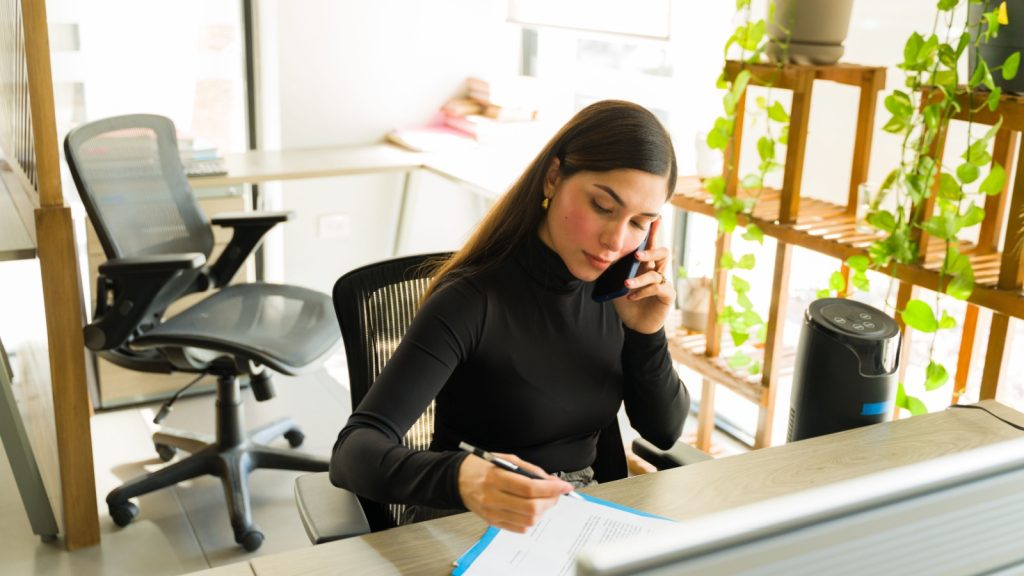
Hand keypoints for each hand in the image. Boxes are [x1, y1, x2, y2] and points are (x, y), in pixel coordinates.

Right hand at [458, 452, 573, 532]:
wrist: (458, 479)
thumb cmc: (482, 466)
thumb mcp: (507, 459)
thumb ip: (530, 471)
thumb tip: (551, 482)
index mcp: (496, 478)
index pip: (530, 488)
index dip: (551, 489)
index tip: (565, 486)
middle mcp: (493, 498)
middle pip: (531, 508)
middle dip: (551, 501)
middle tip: (556, 493)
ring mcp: (492, 512)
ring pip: (528, 521)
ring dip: (543, 511)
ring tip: (543, 500)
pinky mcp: (492, 522)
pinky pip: (519, 528)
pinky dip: (531, 520)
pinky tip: (530, 509)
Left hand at [613, 218, 673, 333]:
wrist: (635, 323)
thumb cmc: (626, 301)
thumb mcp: (617, 283)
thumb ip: (614, 270)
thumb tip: (601, 256)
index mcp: (646, 264)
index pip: (650, 245)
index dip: (653, 231)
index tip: (655, 217)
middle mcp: (657, 270)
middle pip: (663, 253)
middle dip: (651, 251)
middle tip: (637, 255)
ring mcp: (664, 282)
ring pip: (657, 273)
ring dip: (640, 278)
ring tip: (626, 283)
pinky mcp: (667, 295)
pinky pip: (657, 288)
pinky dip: (643, 291)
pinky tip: (631, 296)